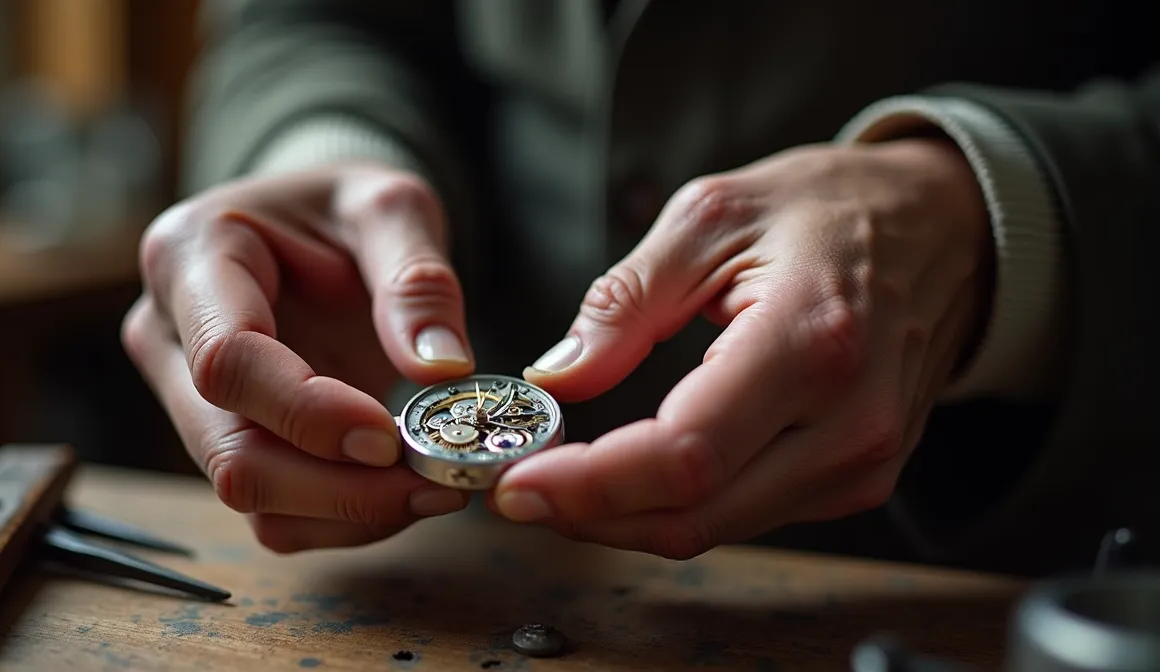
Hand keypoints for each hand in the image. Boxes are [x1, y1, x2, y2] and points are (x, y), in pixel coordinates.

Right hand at [122, 162, 474, 552]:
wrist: (320, 230)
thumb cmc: (347, 209)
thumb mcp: (392, 205)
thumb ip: (417, 278)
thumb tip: (443, 367)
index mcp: (189, 256)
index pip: (226, 360)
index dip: (307, 412)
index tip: (390, 435)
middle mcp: (167, 335)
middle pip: (228, 450)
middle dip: (338, 484)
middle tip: (436, 480)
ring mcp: (187, 397)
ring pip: (248, 494)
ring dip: (347, 512)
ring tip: (435, 485)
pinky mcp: (223, 440)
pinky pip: (271, 512)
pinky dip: (342, 519)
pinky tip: (403, 491)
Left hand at [489, 139, 992, 558]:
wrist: (943, 229)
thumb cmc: (830, 208)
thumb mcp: (712, 216)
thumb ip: (626, 300)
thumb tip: (557, 377)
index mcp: (811, 340)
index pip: (687, 453)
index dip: (592, 484)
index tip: (519, 482)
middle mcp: (851, 421)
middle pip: (696, 513)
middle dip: (590, 512)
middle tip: (519, 488)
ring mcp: (865, 462)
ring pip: (716, 528)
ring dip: (625, 517)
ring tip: (562, 477)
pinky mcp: (859, 479)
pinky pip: (746, 516)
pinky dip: (675, 507)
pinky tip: (629, 476)